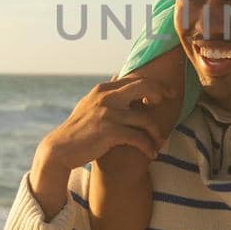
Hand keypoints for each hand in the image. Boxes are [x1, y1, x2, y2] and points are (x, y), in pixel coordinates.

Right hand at [32, 76, 167, 200]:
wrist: (61, 148)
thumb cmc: (79, 128)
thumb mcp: (90, 104)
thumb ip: (106, 92)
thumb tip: (117, 75)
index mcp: (104, 90)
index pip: (136, 80)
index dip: (156, 86)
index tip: (168, 94)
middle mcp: (106, 97)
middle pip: (144, 87)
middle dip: (161, 94)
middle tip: (170, 105)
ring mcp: (107, 114)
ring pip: (145, 118)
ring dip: (156, 133)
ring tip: (159, 143)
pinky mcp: (109, 131)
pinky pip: (138, 137)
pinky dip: (148, 147)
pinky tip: (151, 154)